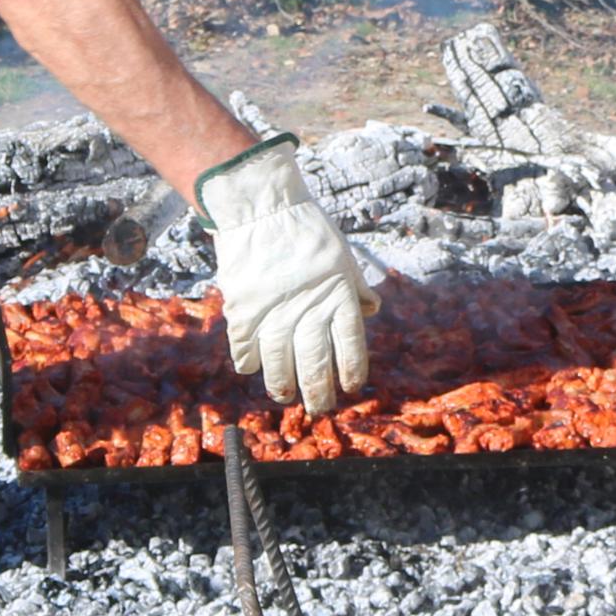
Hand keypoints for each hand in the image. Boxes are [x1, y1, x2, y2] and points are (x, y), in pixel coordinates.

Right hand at [199, 135, 376, 412]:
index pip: (351, 346)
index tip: (349, 386)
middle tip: (319, 407)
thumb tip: (372, 310)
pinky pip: (246, 350)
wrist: (259, 208)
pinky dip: (249, 363)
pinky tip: (254, 368)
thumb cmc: (305, 228)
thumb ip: (355, 286)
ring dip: (283, 385)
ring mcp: (274, 314)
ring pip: (280, 365)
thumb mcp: (342, 255)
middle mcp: (308, 311)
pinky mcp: (243, 312)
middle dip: (319, 393)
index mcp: (338, 296)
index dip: (351, 371)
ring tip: (285, 395)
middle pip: (316, 365)